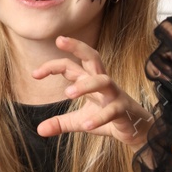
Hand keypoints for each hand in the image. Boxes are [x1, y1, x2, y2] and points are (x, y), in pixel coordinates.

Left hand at [33, 35, 152, 147]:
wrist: (136, 130)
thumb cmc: (109, 119)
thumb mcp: (80, 121)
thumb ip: (60, 123)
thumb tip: (39, 130)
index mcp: (91, 81)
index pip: (70, 66)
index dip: (52, 66)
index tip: (34, 74)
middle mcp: (103, 83)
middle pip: (93, 57)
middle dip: (78, 47)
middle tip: (60, 40)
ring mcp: (115, 95)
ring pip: (103, 81)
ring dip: (85, 85)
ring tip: (67, 93)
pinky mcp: (123, 110)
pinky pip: (112, 110)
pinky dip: (99, 117)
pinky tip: (87, 125)